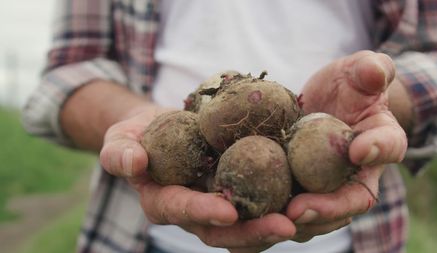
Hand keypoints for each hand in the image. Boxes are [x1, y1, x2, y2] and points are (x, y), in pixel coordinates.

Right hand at [99, 107, 295, 251]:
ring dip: (279, 224)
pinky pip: (266, 200)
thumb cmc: (140, 135)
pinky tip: (316, 196)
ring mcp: (222, 203)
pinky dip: (288, 202)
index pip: (183, 210)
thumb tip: (134, 163)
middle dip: (255, 231)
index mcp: (166, 202)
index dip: (204, 212)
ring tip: (308, 216)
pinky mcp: (243, 190)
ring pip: (251, 224)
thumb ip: (120, 152)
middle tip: (286, 226)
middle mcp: (197, 211)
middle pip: (226, 230)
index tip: (227, 210)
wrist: (164, 129)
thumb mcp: (120, 139)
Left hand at [287, 50, 407, 241]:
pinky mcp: (305, 190)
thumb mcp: (362, 69)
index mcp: (383, 141)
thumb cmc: (351, 85)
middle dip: (327, 209)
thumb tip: (374, 72)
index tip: (358, 149)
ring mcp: (332, 186)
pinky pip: (293, 210)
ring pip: (322, 216)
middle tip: (299, 208)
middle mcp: (361, 173)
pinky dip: (275, 218)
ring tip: (274, 221)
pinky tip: (252, 218)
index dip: (377, 150)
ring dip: (299, 222)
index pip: (389, 146)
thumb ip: (372, 69)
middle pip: (351, 200)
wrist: (332, 101)